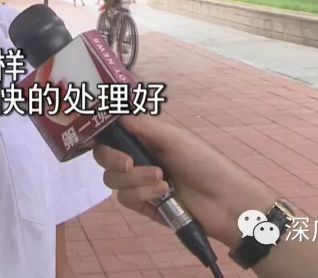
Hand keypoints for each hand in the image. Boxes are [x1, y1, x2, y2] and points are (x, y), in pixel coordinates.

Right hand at [92, 115, 276, 249]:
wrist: (225, 202)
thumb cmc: (204, 162)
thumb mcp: (174, 138)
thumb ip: (143, 126)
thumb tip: (115, 112)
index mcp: (145, 138)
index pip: (111, 134)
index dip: (99, 134)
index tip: (92, 136)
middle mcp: (138, 158)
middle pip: (104, 157)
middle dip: (112, 159)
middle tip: (128, 163)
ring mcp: (139, 183)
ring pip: (113, 179)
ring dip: (136, 180)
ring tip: (163, 180)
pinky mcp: (143, 205)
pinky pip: (126, 198)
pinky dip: (142, 194)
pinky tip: (164, 193)